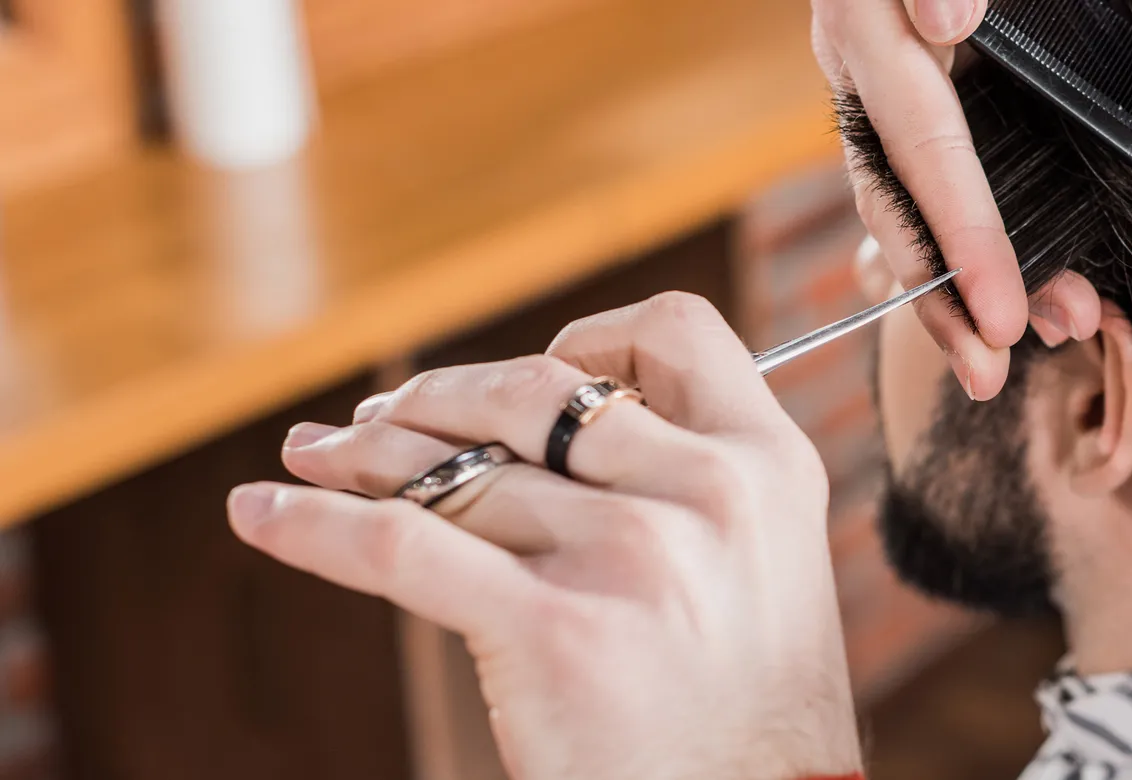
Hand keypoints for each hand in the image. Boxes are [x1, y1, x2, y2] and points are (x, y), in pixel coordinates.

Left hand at [227, 293, 858, 779]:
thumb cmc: (753, 712)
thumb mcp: (763, 565)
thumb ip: (689, 485)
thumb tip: (542, 419)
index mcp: (769, 464)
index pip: (673, 333)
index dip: (592, 337)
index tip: (535, 373)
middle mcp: (707, 493)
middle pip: (535, 392)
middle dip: (435, 396)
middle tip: (375, 419)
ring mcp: (631, 556)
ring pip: (458, 474)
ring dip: (359, 458)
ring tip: (312, 457)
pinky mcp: (552, 631)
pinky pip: (399, 548)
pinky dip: (312, 525)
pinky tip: (264, 513)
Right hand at [812, 0, 1025, 399]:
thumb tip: (948, 14)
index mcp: (870, 30)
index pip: (922, 144)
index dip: (964, 233)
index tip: (1003, 310)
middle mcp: (867, 71)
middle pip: (902, 209)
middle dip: (948, 304)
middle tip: (995, 375)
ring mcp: (888, 95)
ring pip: (919, 215)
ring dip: (971, 293)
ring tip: (1038, 348)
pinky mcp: (922, 111)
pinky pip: (941, 194)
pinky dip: (983, 253)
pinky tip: (1035, 298)